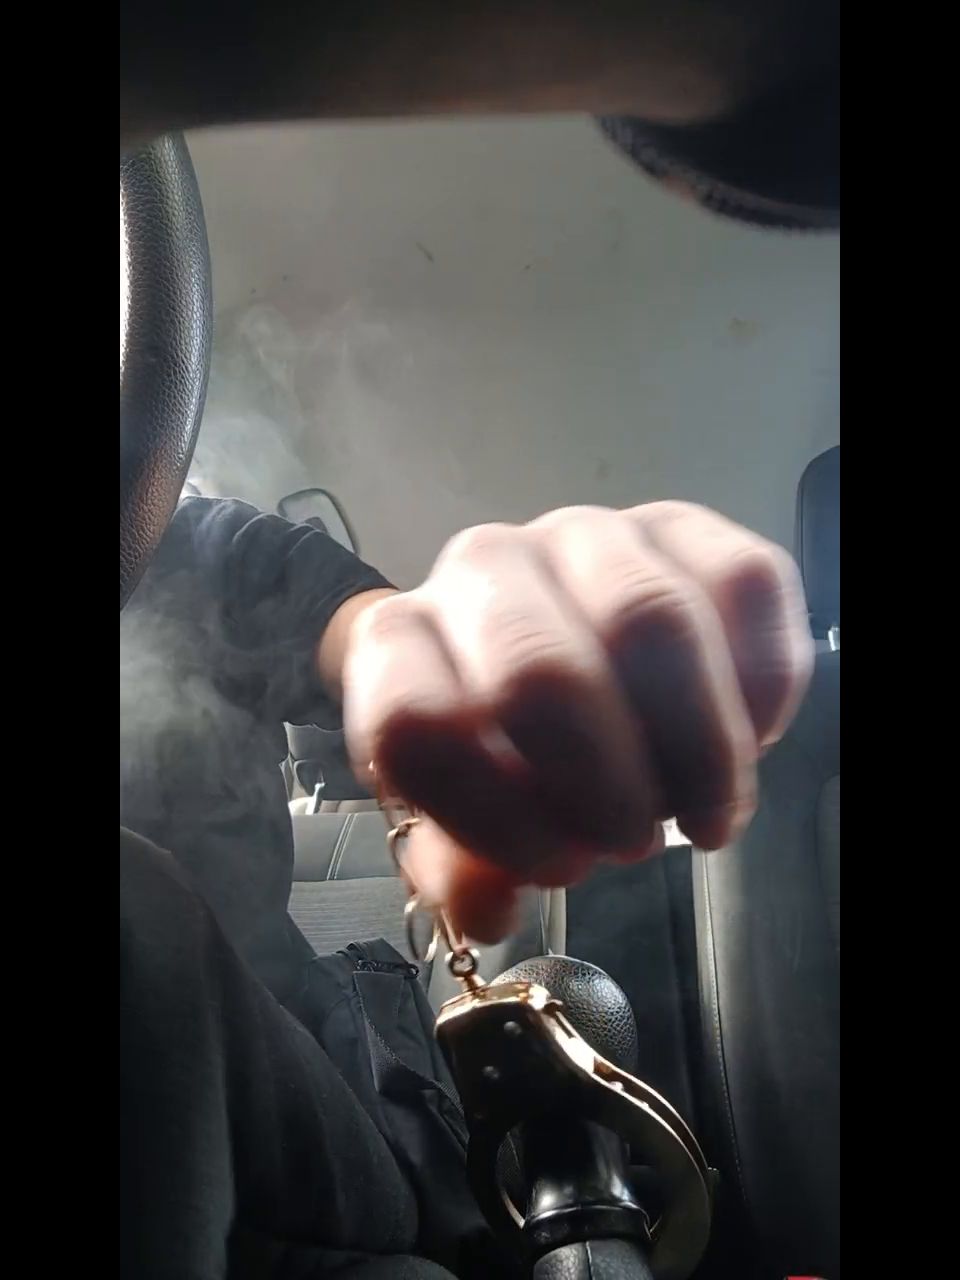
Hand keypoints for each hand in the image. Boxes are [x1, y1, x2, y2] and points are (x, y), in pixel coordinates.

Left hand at [343, 503, 812, 941]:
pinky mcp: (679, 524)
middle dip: (605, 786)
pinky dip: (761, 682)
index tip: (556, 867)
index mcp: (400, 644)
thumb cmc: (506, 746)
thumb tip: (489, 903)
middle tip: (633, 842)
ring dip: (697, 745)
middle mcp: (483, 567)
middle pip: (541, 672)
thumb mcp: (471, 817)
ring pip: (652, 617)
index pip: (418, 723)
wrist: (552, 649)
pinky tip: (752, 735)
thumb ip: (464, 866)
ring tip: (704, 812)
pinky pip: (741, 580)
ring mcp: (581, 535)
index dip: (493, 817)